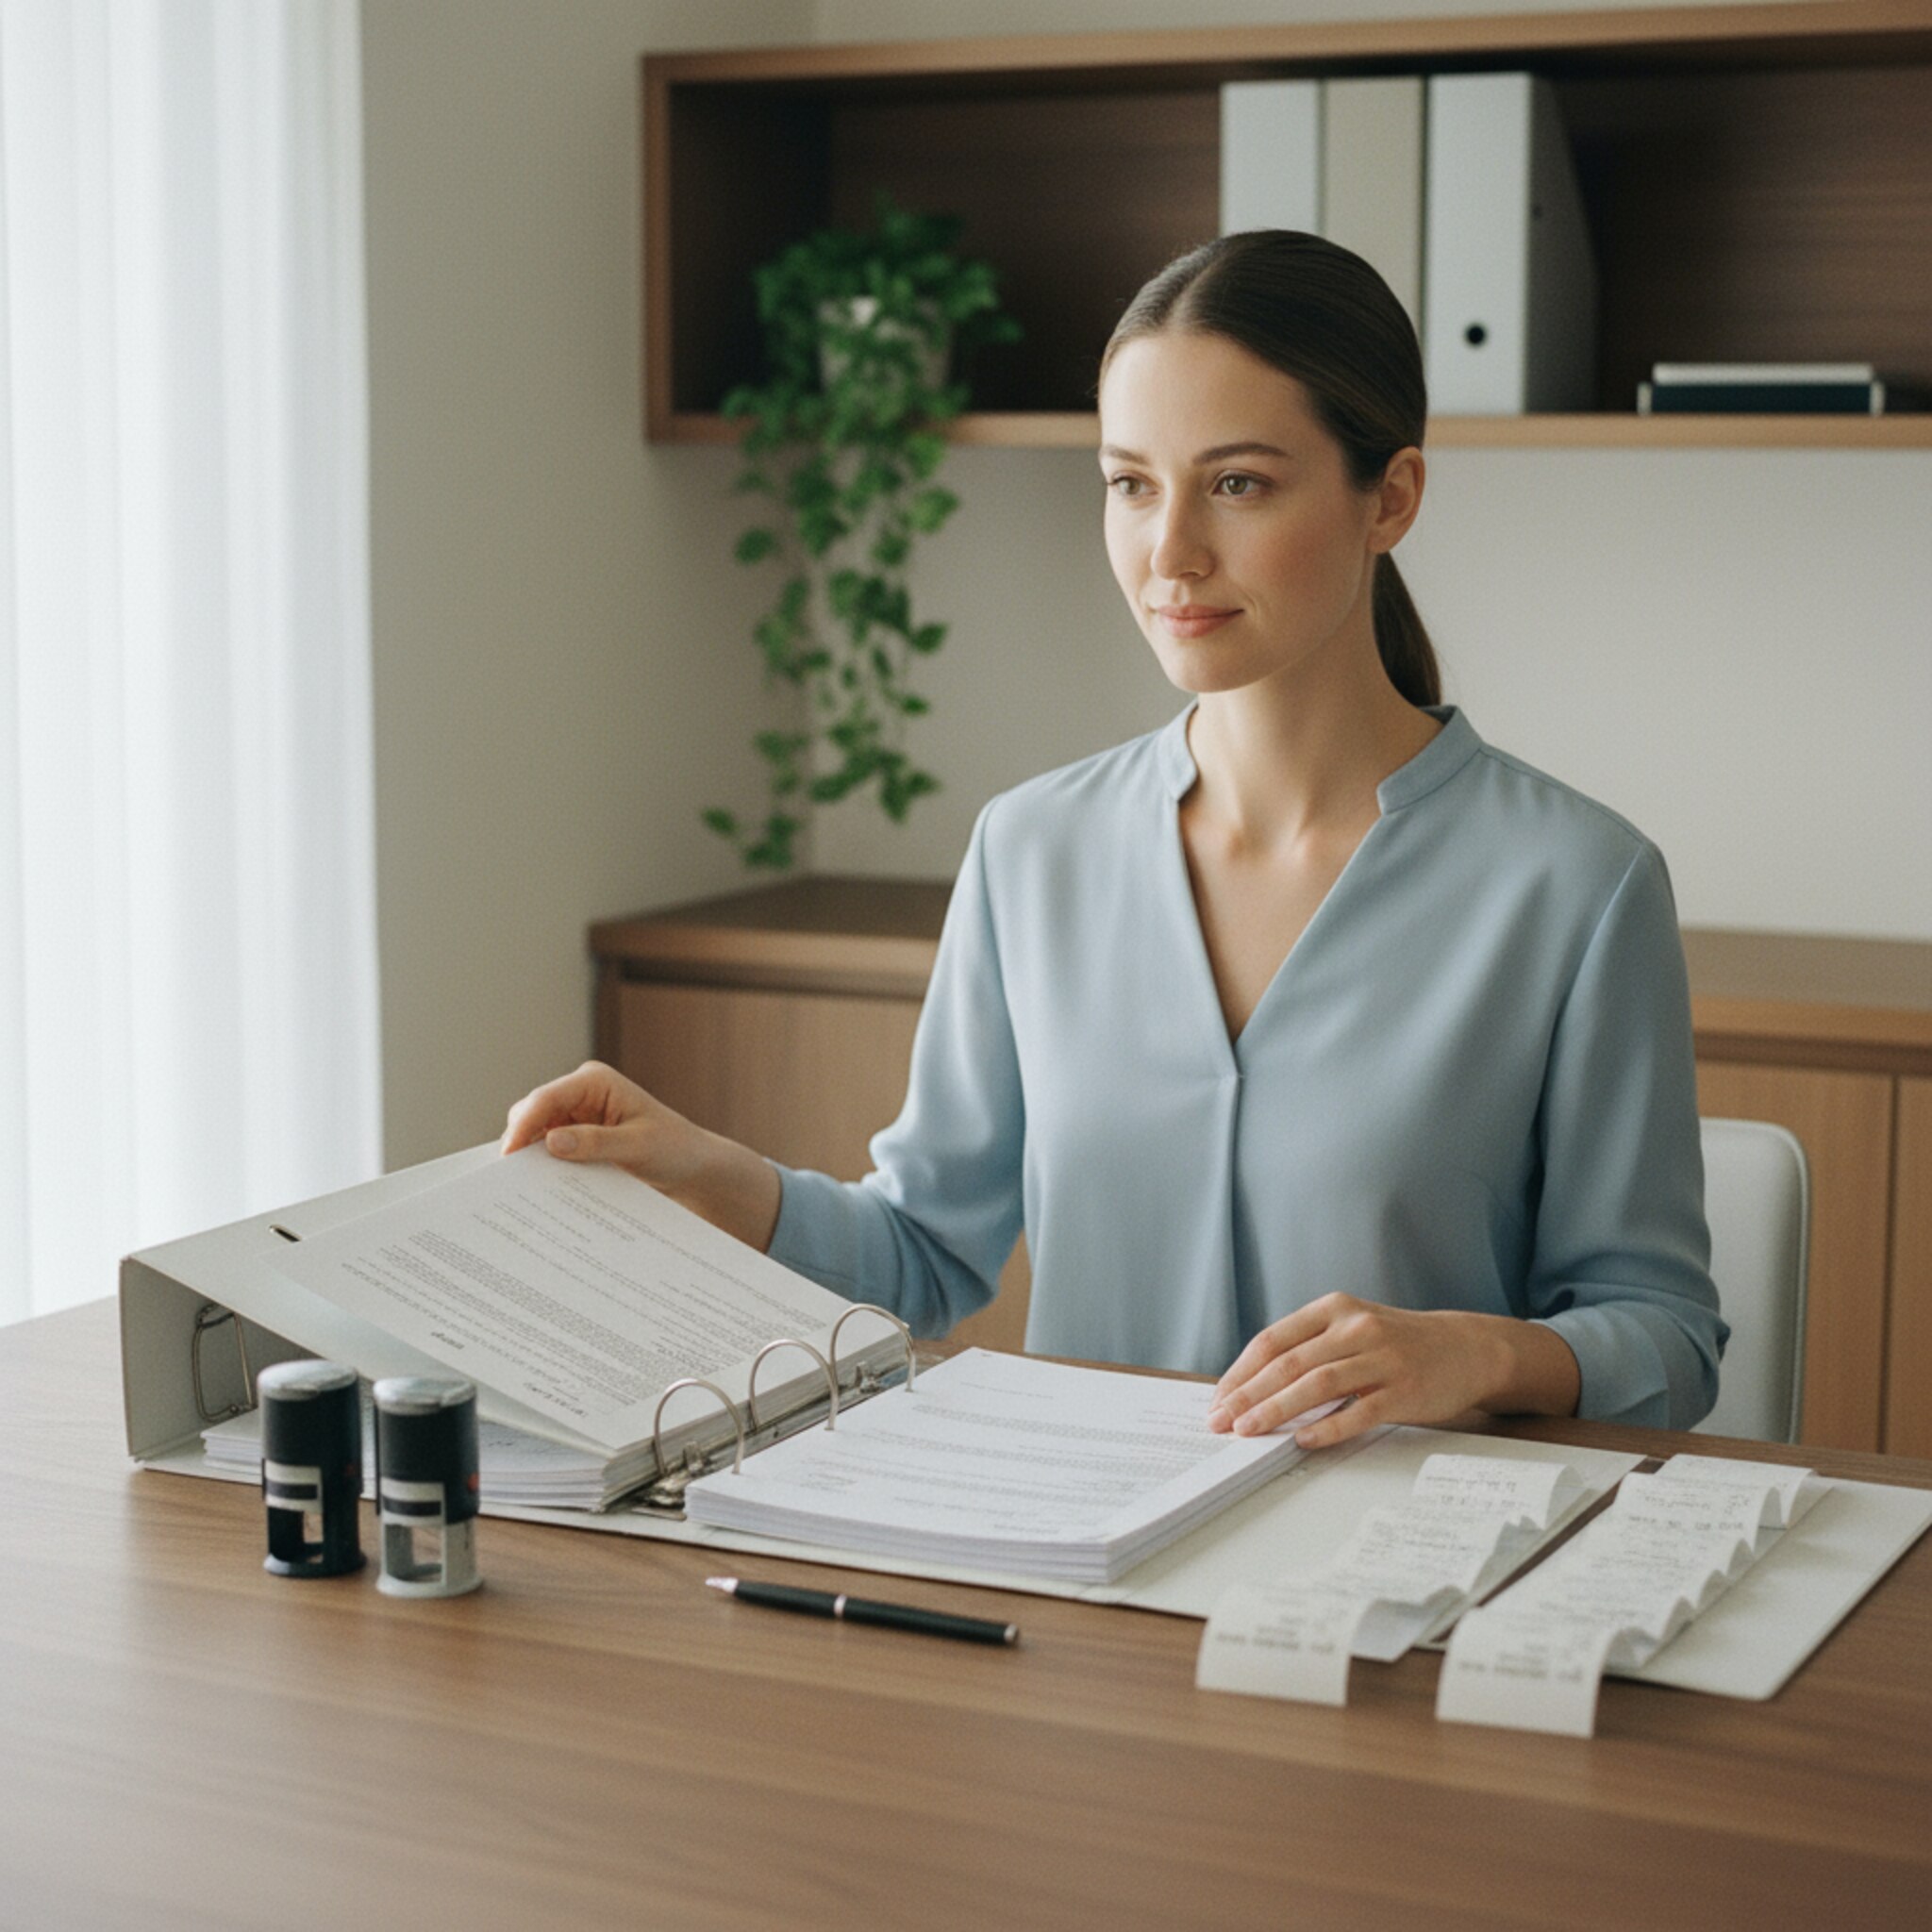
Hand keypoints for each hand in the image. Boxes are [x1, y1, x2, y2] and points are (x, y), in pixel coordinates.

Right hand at [501, 1061, 780, 1248]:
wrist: (690, 1164)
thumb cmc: (673, 1148)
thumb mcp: (637, 1147)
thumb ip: (595, 1143)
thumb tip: (551, 1142)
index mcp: (595, 1081)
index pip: (546, 1099)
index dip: (523, 1126)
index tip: (508, 1157)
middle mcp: (581, 1091)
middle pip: (533, 1112)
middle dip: (521, 1141)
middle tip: (512, 1179)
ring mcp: (577, 1112)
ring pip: (536, 1131)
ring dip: (531, 1155)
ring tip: (523, 1187)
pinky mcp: (577, 1133)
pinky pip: (548, 1146)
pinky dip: (543, 1163)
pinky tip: (541, 1186)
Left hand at [1207, 1294, 1580, 1449]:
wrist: (1466, 1348)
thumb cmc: (1396, 1343)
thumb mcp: (1350, 1329)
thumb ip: (1308, 1349)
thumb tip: (1251, 1388)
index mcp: (1333, 1309)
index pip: (1273, 1341)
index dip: (1240, 1372)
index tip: (1218, 1400)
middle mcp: (1355, 1327)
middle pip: (1289, 1363)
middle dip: (1248, 1395)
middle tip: (1222, 1422)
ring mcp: (1382, 1358)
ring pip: (1317, 1385)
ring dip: (1276, 1410)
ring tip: (1249, 1432)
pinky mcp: (1404, 1390)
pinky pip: (1358, 1412)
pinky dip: (1327, 1427)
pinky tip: (1302, 1440)